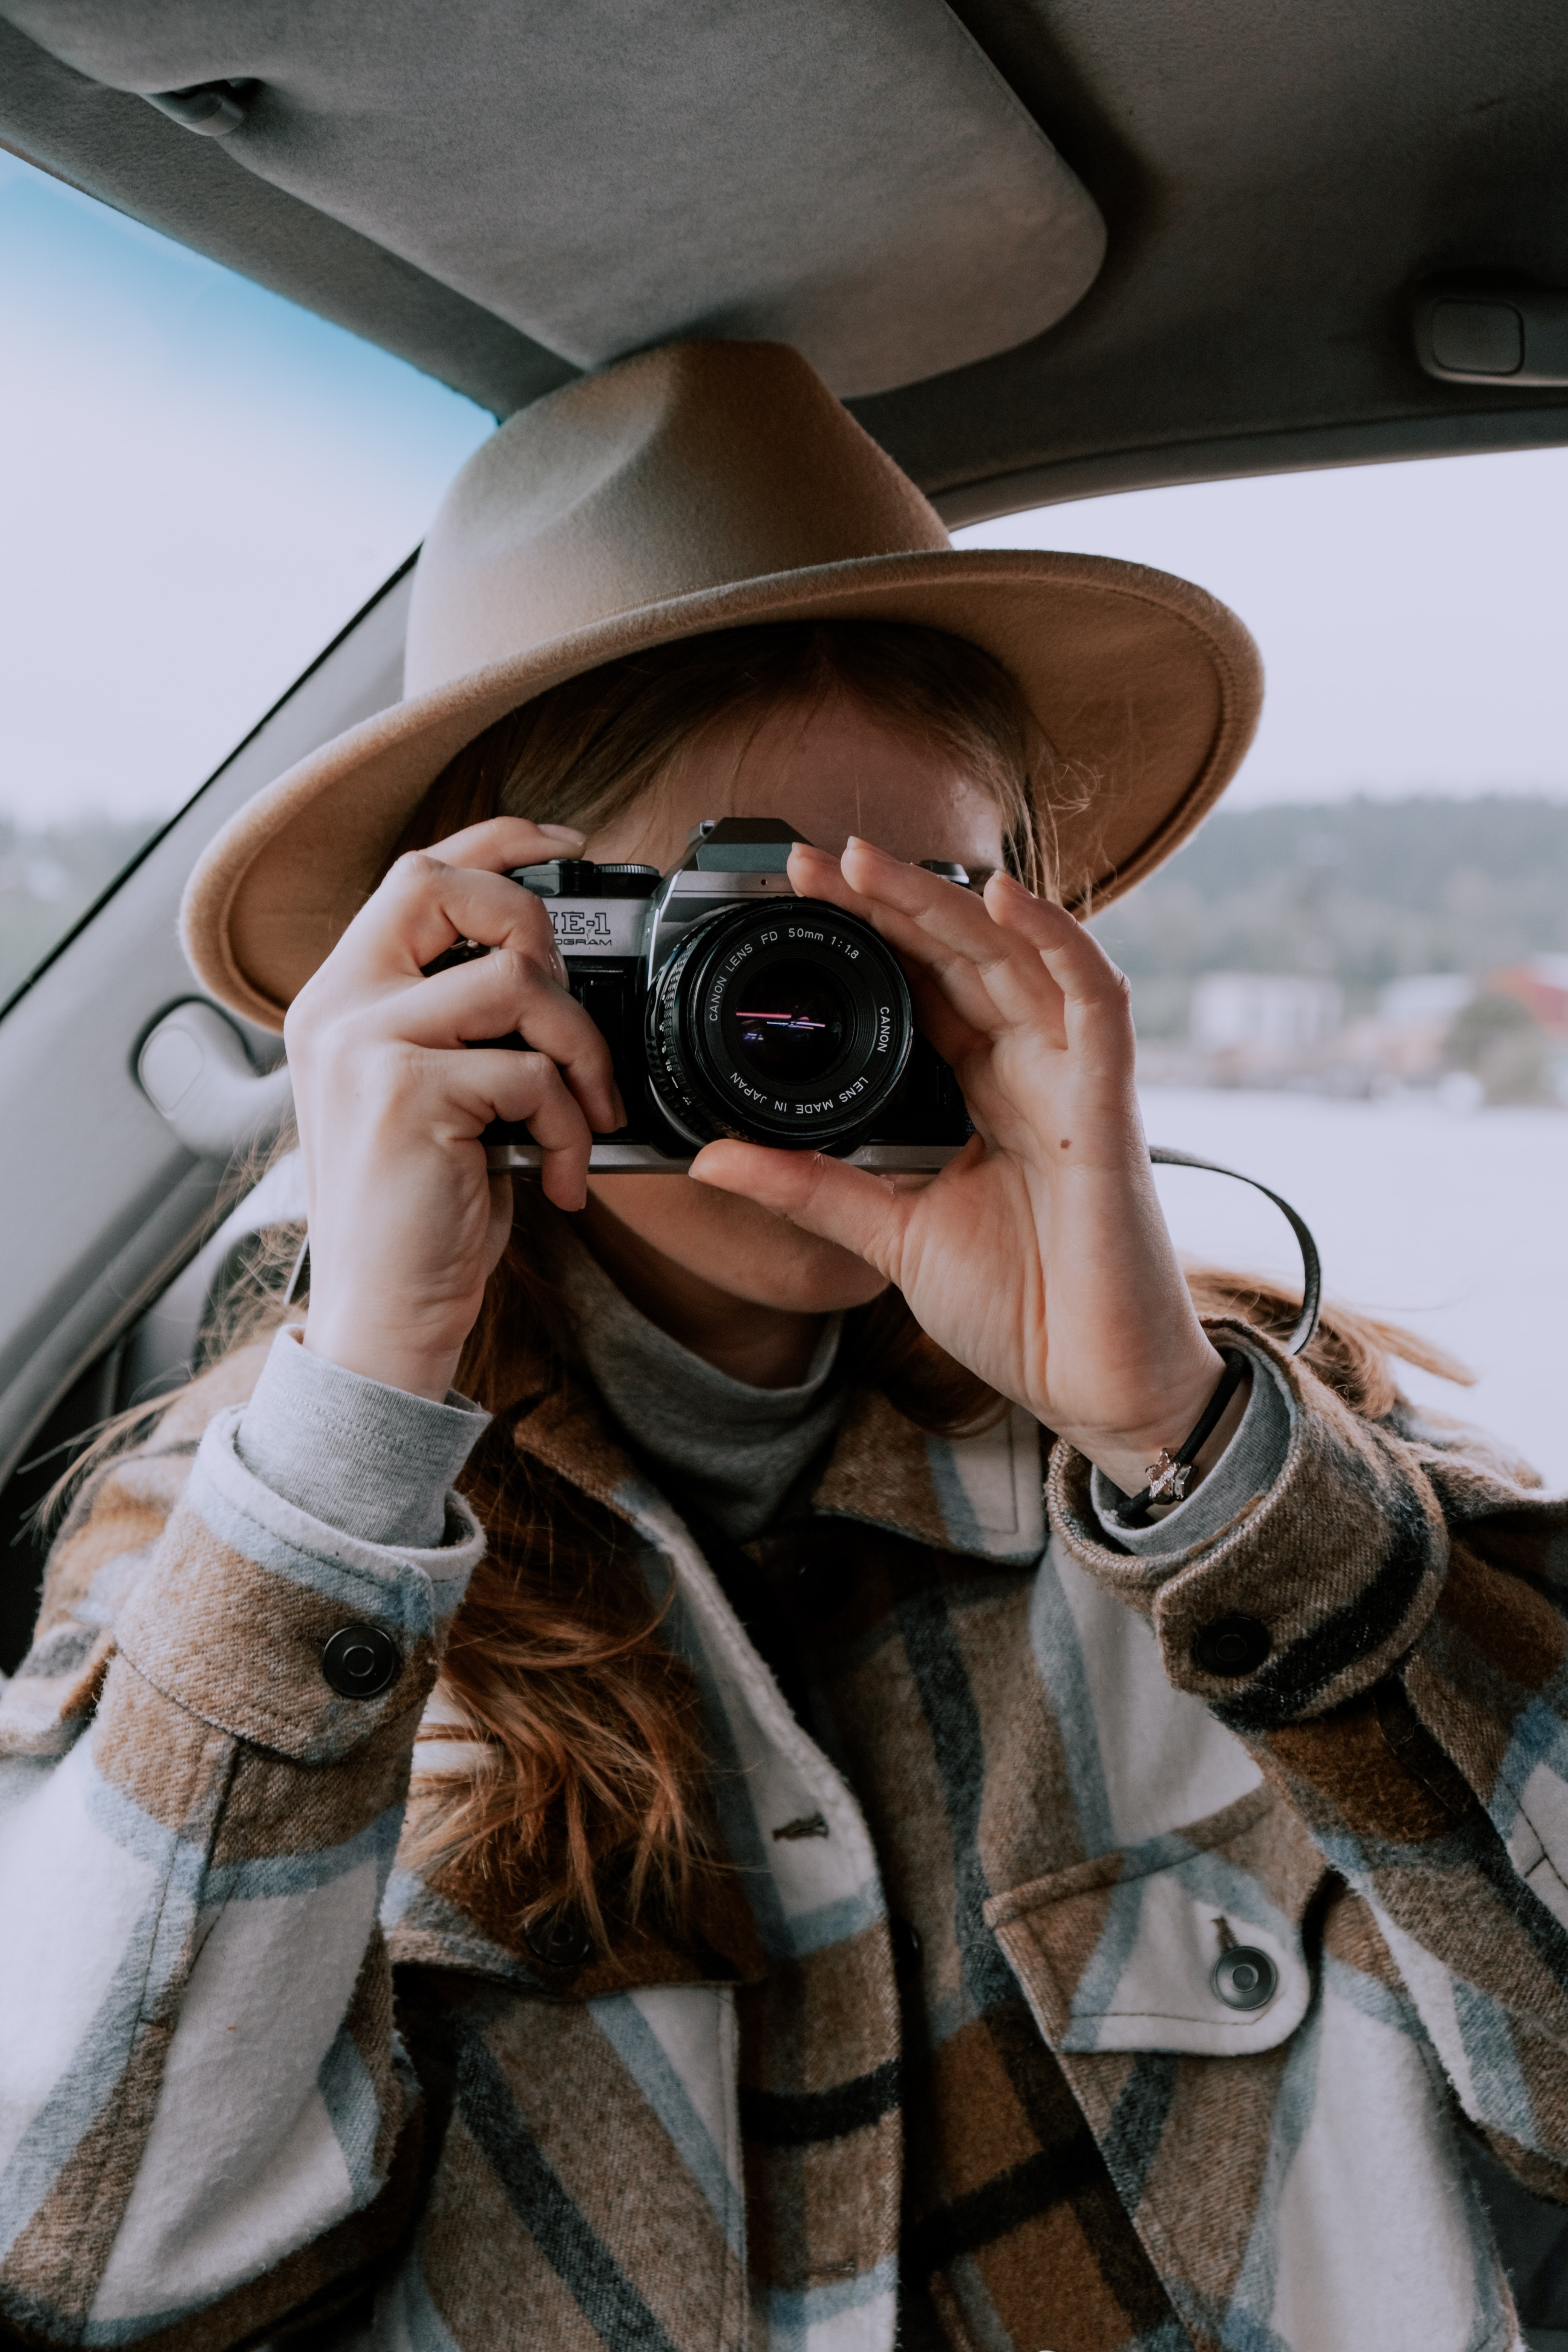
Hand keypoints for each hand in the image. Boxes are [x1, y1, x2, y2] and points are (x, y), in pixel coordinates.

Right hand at [285, 817, 621, 1400]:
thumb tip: (551, 973)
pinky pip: (528, 1071)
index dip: (496, 840)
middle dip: (537, 934)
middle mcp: (338, 1008)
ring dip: (579, 1052)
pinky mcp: (404, 1094)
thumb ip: (464, 1024)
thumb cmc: (422, 1210)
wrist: (385, 1312)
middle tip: (567, 1020)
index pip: (417, 872)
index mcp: (343, 997)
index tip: (565, 846)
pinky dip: (569, 1124)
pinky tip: (559, 1174)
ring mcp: (364, 1046)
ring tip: (585, 1119)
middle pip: (448, 889)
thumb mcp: (438, 1095)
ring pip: (514, 984)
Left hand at [688, 838, 1230, 1493]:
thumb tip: (711, 1159)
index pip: (927, 987)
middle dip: (893, 901)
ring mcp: (1076, 1083)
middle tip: (819, 858)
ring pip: (1017, 959)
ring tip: (873, 861)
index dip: (871, 934)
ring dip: (948, 905)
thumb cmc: (1023, 1310)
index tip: (799, 896)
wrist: (1094, 1388)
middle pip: (965, 956)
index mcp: (986, 1092)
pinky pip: (1094, 1002)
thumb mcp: (887, 1234)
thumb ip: (808, 1188)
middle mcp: (1032, 1072)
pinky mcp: (1110, 1109)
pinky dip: (1056, 941)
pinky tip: (1005, 899)